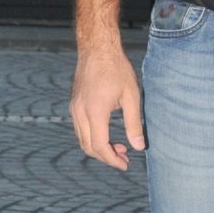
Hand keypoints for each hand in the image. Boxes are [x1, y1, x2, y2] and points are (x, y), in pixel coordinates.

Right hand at [69, 44, 145, 170]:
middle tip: (125, 159)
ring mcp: (74, 109)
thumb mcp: (131, 96)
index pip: (100, 146)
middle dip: (106, 157)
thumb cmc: (116, 69)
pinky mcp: (74, 105)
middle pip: (88, 147)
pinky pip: (80, 129)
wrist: (97, 48)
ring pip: (82, 140)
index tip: (125, 164)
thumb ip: (134, 123)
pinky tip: (108, 134)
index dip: (112, 160)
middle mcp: (80, 112)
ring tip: (120, 147)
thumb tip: (139, 147)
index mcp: (95, 111)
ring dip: (99, 149)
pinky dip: (93, 138)